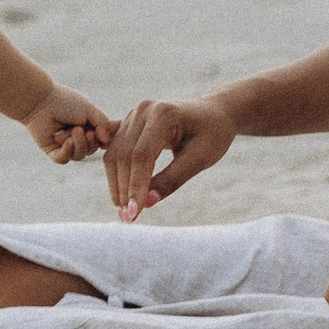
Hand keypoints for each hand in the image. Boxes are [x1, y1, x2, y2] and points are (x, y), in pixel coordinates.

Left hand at [25, 86, 114, 164]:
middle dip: (90, 141)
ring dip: (79, 144)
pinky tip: (66, 141)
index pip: (100, 140)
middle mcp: (76, 137)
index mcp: (86, 126)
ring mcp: (64, 145)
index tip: (103, 133)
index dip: (103, 139)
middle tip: (84, 130)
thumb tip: (107, 142)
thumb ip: (102, 123)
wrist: (41, 102)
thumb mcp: (89, 109)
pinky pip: (64, 159)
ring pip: (79, 156)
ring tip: (74, 130)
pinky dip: (67, 151)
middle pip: (91, 150)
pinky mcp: (52, 151)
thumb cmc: (65, 101)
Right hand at [104, 96, 237, 220]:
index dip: (136, 186)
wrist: (214, 114)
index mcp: (163, 114)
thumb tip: (146, 204)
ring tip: (125, 211)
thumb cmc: (212, 135)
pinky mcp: (129, 122)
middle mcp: (144, 110)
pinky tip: (119, 194)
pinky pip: (115, 149)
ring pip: (114, 154)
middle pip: (123, 155)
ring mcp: (134, 114)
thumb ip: (173, 179)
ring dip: (117, 185)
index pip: (141, 156)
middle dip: (124, 190)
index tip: (134, 214)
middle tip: (128, 219)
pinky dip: (115, 172)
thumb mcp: (200, 158)